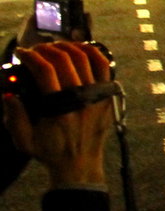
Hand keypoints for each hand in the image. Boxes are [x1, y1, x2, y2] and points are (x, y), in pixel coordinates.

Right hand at [2, 43, 113, 188]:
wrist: (81, 164)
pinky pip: (104, 66)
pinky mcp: (107, 94)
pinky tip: (80, 48)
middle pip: (64, 60)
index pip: (44, 71)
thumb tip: (7, 94)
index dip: (31, 57)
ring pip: (84, 59)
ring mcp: (97, 94)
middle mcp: (81, 98)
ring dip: (67, 47)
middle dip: (47, 49)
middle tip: (35, 48)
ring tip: (54, 46)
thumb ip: (14, 117)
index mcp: (59, 108)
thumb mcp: (24, 140)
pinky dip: (93, 52)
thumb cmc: (51, 152)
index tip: (21, 52)